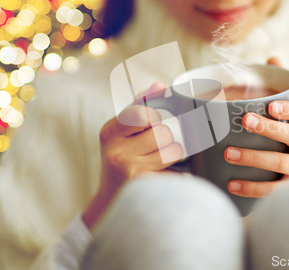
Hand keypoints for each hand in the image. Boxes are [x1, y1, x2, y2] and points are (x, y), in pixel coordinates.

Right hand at [83, 82, 182, 229]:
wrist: (112, 204)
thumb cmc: (121, 161)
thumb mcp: (123, 133)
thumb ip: (141, 106)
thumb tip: (160, 85)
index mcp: (110, 132)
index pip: (143, 113)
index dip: (153, 119)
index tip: (148, 127)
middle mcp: (116, 152)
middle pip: (162, 133)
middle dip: (164, 141)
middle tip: (151, 152)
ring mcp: (130, 172)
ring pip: (174, 151)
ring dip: (172, 157)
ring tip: (156, 165)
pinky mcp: (146, 189)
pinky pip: (178, 171)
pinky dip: (176, 173)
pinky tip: (161, 178)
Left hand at [223, 58, 288, 197]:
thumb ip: (283, 89)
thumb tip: (272, 57)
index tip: (271, 106)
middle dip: (270, 129)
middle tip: (245, 121)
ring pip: (282, 164)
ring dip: (254, 158)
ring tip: (228, 153)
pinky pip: (274, 191)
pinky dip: (252, 188)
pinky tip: (231, 185)